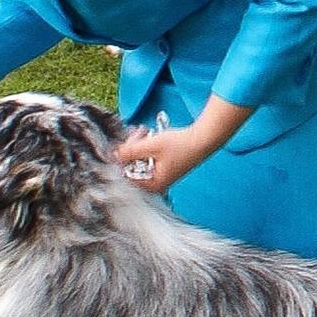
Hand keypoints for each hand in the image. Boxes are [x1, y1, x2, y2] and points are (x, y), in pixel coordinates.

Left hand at [114, 94, 253, 194]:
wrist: (203, 138)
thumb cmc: (181, 145)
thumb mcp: (150, 146)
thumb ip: (129, 151)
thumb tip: (113, 155)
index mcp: (154, 185)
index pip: (127, 177)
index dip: (121, 160)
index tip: (119, 146)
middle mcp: (157, 183)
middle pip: (133, 167)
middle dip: (132, 148)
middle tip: (135, 134)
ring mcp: (162, 174)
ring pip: (140, 160)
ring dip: (139, 144)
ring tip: (143, 131)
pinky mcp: (166, 165)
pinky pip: (149, 156)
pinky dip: (147, 146)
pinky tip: (149, 134)